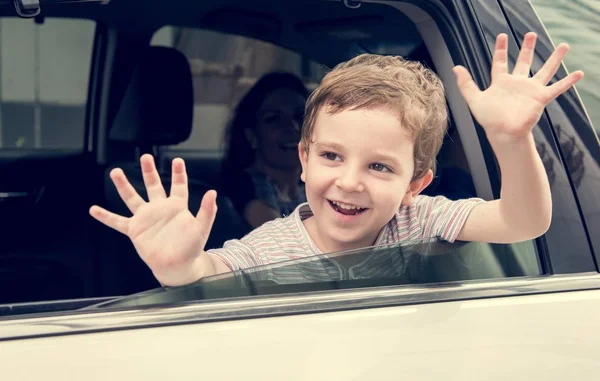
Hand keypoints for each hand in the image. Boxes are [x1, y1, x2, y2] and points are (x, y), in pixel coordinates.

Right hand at [89, 154, 217, 285]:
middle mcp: (160, 209)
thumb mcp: (202, 227)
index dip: (178, 173)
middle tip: (145, 156)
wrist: (177, 265)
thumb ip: (207, 211)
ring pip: (132, 198)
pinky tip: (94, 209)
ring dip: (123, 185)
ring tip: (115, 171)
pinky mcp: (135, 230)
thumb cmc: (191, 248)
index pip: (178, 186)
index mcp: (177, 207)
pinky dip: (106, 217)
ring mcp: (146, 218)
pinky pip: (118, 222)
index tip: (178, 160)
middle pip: (153, 185)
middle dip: (149, 171)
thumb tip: (213, 192)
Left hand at [453, 32, 583, 141]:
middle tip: (531, 34)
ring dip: (554, 58)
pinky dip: (568, 81)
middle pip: (523, 62)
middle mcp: (517, 84)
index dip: (500, 49)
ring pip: (545, 70)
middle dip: (527, 48)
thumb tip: (455, 67)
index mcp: (501, 82)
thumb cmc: (489, 119)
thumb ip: (466, 84)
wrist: (503, 133)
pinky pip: (557, 88)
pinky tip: (579, 73)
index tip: (502, 36)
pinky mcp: (540, 98)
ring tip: (563, 46)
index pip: (500, 62)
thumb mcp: (474, 99)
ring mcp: (530, 90)